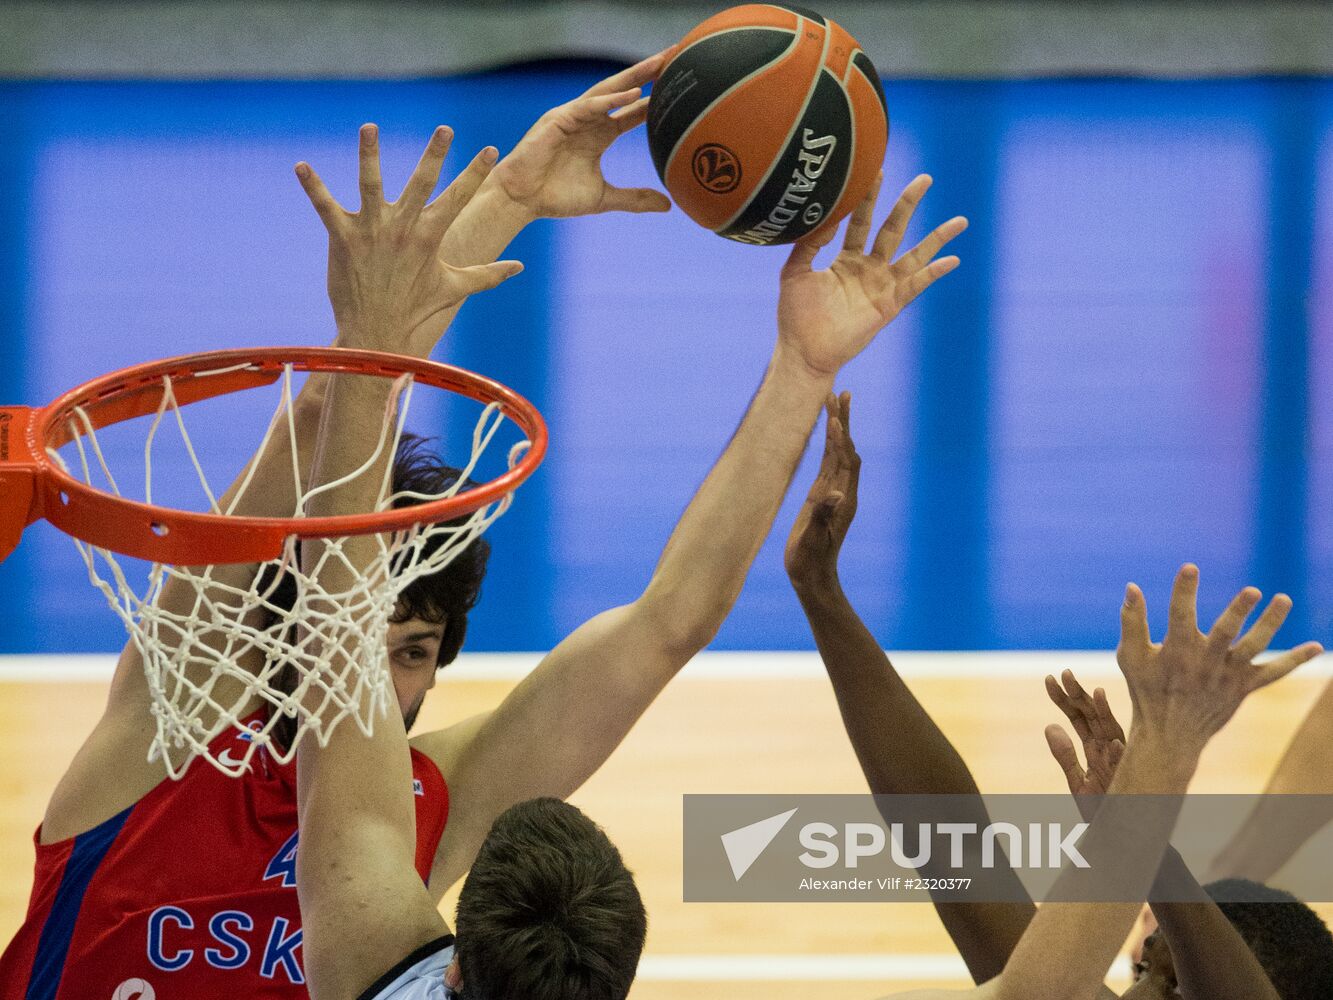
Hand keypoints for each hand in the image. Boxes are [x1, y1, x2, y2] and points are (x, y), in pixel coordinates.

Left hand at [296, 124, 522, 353]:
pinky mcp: (342, 238)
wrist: (375, 332)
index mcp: (429, 237)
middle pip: (421, 184)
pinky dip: (313, 187)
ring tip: (370, 128)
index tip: (490, 149)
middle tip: (445, 129)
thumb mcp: (453, 288)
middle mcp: (402, 230)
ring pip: (371, 185)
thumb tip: (520, 267)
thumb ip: (488, 274)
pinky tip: (301, 167)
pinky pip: (325, 207)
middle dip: (435, 155)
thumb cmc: (415, 308)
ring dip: (369, 155)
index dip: (475, 174)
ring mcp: (371, 232)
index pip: (458, 198)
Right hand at [488, 50, 674, 219]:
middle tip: (675, 56)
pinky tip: (632, 94)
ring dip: (634, 76)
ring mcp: (574, 117)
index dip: (655, 100)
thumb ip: (634, 199)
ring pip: (608, 90)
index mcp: (600, 135)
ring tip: (659, 63)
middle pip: (624, 91)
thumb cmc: (556, 197)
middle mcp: (589, 120)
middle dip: (649, 73)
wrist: (522, 200)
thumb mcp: (604, 198)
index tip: (681, 89)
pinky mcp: (558, 119)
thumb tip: (668, 205)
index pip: (633, 112)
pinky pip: (587, 106)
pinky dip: (609, 100)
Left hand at [777, 173, 966, 377]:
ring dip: (937, 238)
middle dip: (908, 204)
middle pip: (893, 229)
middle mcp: (868, 269)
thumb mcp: (795, 271)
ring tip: (960, 221)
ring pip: (914, 256)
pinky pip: (915, 286)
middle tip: (925, 178)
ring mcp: (881, 287)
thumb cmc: (796, 315)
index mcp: (845, 260)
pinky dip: (933, 273)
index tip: (877, 170)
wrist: (804, 350)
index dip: (869, 197)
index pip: (861, 221)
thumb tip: (826, 215)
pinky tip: (952, 260)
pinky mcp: (889, 306)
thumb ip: (809, 243)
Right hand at [784, 392, 858, 590]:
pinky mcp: (822, 495)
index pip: (846, 461)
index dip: (842, 439)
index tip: (835, 417)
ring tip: (834, 400)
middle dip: (844, 421)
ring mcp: (833, 492)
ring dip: (838, 427)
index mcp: (843, 499)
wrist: (812, 576)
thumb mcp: (814, 539)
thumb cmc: (811, 560)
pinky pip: (828, 462)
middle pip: (846, 449)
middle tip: (842, 393)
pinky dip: (828, 443)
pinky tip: (826, 431)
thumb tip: (834, 494)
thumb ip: (824, 515)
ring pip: (838, 453)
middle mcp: (841, 491)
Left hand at [1044, 669, 1126, 804]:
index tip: (1048, 679)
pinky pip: (1125, 767)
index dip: (1063, 698)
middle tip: (1064, 673)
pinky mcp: (1128, 780)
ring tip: (1096, 692)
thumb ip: (1064, 755)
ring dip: (1105, 714)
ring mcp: (1119, 762)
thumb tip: (1049, 725)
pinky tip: (1114, 741)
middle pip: (1092, 716)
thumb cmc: (1102, 807)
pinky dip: (1119, 754)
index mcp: (1094, 747)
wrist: (1120, 835)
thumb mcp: (1077, 781)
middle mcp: (1107, 749)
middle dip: (1078, 695)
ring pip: (1111, 732)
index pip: (1077, 716)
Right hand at [1117, 564, 1322, 753]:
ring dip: (1270, 624)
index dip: (1184, 590)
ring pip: (1254, 646)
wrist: (1169, 735)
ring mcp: (1228, 676)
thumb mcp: (1131, 657)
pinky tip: (1317, 647)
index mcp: (1176, 651)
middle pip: (1226, 632)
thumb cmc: (1147, 690)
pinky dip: (1296, 660)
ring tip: (1283, 599)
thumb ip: (1132, 621)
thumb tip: (1132, 587)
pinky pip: (1274, 672)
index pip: (1180, 614)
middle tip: (1253, 591)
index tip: (1190, 567)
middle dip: (1239, 611)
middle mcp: (1205, 662)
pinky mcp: (1243, 687)